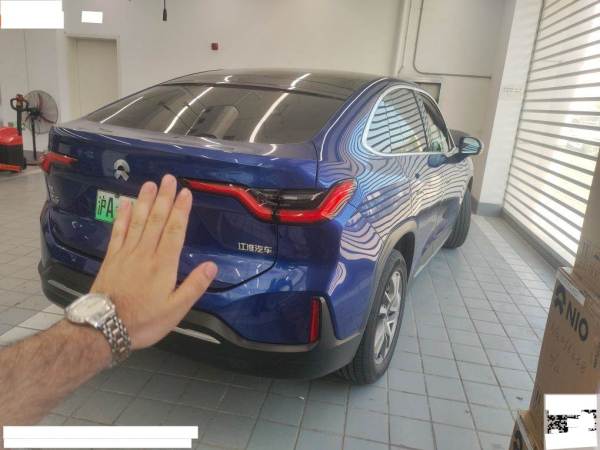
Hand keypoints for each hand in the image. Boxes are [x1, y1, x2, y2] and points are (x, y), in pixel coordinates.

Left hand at [90, 174, 216, 349]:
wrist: (104, 328)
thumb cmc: (144, 321)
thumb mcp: (175, 310)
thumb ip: (194, 286)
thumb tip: (212, 265)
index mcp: (164, 264)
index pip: (175, 231)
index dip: (181, 211)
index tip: (186, 192)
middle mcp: (146, 253)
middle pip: (157, 220)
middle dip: (165, 198)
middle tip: (169, 179)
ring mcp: (126, 253)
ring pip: (138, 221)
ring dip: (145, 201)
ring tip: (150, 184)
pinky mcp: (112, 257)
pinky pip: (118, 231)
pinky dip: (122, 216)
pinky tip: (124, 203)